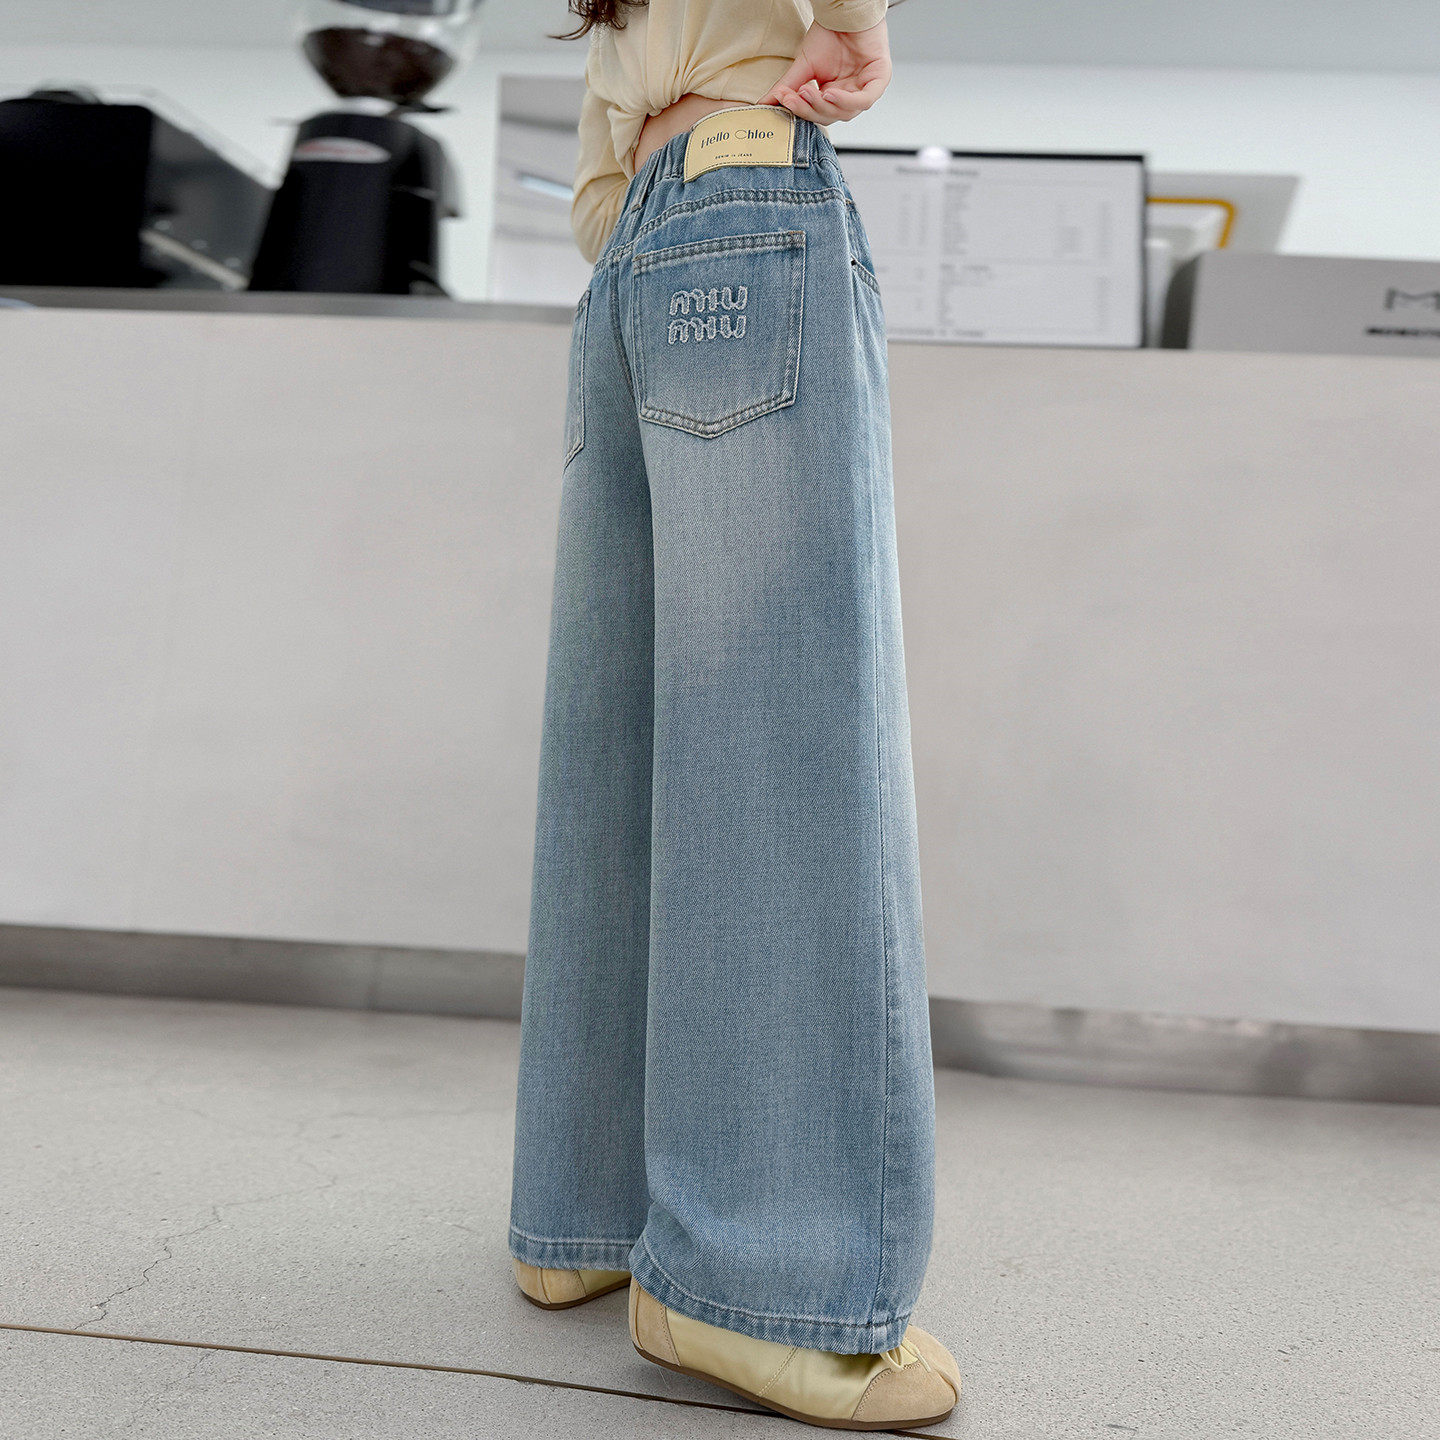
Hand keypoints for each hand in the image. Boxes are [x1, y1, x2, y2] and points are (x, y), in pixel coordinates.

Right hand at [758, 19, 890, 123]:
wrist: (845, 11)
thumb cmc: (830, 34)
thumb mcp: (804, 66)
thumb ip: (787, 87)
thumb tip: (764, 104)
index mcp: (834, 95)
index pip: (818, 113)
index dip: (801, 109)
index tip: (784, 99)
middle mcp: (850, 96)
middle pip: (830, 115)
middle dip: (811, 108)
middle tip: (796, 95)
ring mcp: (866, 90)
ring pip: (846, 112)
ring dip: (825, 105)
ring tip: (809, 91)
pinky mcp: (879, 80)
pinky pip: (864, 101)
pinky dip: (846, 101)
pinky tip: (829, 93)